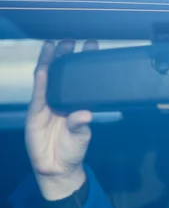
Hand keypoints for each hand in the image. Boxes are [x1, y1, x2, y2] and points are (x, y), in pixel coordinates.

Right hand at [25, 39, 97, 199]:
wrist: (56, 167)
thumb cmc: (72, 149)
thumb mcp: (81, 137)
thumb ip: (80, 125)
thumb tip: (85, 114)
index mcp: (75, 103)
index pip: (80, 80)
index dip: (84, 63)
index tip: (93, 46)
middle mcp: (61, 100)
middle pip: (61, 74)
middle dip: (65, 56)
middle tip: (71, 39)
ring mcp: (47, 105)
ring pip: (47, 79)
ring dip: (50, 62)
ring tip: (53, 45)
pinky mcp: (35, 113)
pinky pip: (38, 96)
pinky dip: (40, 83)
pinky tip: (43, 69)